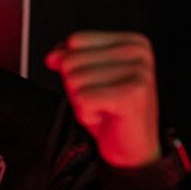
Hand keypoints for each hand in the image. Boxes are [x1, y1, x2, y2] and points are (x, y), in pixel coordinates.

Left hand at [45, 31, 160, 167]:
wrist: (133, 148)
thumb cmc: (112, 113)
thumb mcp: (86, 78)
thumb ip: (69, 58)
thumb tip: (52, 57)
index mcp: (132, 42)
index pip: (76, 41)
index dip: (73, 67)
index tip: (96, 84)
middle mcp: (138, 53)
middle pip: (72, 61)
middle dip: (76, 87)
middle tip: (100, 101)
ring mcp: (138, 72)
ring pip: (74, 81)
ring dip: (81, 102)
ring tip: (104, 109)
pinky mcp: (132, 94)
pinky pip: (82, 99)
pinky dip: (85, 114)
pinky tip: (105, 117)